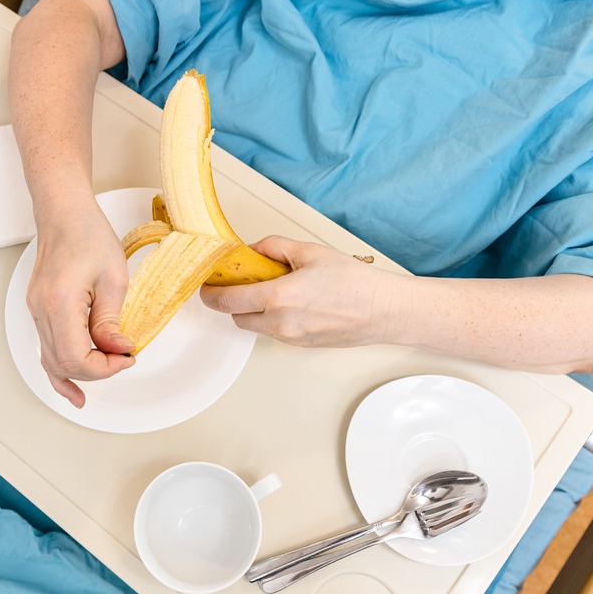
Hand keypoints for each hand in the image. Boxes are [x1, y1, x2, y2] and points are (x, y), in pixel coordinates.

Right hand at [26, 198, 134, 406]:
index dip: (105, 368)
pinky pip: (46, 348)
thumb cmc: (89, 236)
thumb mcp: (113, 277)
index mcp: (59, 303)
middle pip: (63, 364)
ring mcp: (35, 312)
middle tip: (123, 359)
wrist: (64, 214)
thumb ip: (111, 319)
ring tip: (94, 390)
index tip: (128, 356)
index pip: (77, 358)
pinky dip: (59, 370)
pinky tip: (70, 388)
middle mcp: (40, 311)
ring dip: (77, 374)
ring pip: (51, 361)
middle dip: (96, 372)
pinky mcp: (38, 310)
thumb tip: (118, 350)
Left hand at [199, 236, 395, 347]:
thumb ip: (273, 247)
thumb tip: (252, 249)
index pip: (226, 301)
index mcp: (278, 298)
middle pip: (236, 317)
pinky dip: (273, 319)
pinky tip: (293, 302)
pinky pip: (275, 333)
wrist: (383, 310)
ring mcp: (290, 338)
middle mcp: (280, 323)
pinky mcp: (301, 346)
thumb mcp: (309, 251)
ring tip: (276, 289)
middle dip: (235, 300)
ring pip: (255, 326)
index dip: (211, 293)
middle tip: (245, 281)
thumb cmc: (354, 282)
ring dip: (255, 310)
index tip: (209, 284)